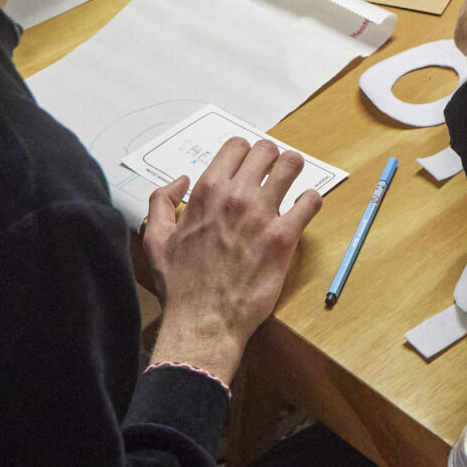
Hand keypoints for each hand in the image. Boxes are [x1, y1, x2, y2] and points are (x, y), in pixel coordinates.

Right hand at [143, 137, 321, 384]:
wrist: (204, 321)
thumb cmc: (182, 285)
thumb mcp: (156, 239)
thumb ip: (161, 202)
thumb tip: (178, 181)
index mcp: (206, 191)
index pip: (236, 146)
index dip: (246, 153)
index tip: (250, 166)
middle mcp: (235, 196)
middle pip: (267, 149)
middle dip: (272, 158)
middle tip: (273, 174)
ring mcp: (261, 215)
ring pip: (292, 165)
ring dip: (293, 171)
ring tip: (291, 185)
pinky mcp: (283, 238)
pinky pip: (310, 201)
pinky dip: (311, 201)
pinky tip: (303, 210)